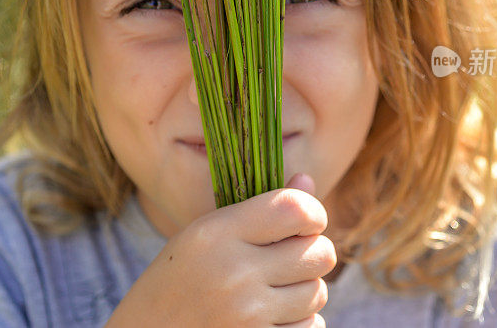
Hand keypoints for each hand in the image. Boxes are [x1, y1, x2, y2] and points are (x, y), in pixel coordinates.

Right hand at [105, 173, 334, 326]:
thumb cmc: (177, 282)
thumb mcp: (204, 235)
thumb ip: (257, 210)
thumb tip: (307, 182)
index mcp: (217, 233)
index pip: (296, 210)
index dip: (313, 213)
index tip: (304, 223)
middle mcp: (234, 272)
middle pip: (319, 253)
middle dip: (311, 254)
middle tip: (287, 259)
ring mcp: (248, 315)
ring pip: (318, 292)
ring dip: (303, 291)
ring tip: (271, 291)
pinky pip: (311, 326)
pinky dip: (298, 323)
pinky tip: (268, 318)